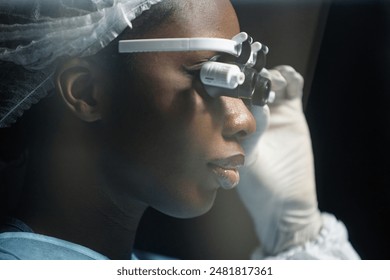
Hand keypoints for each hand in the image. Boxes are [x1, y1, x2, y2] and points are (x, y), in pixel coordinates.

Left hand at [237, 65, 320, 255]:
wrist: (285, 200)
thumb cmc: (257, 184)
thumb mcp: (244, 158)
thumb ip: (245, 134)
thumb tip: (248, 107)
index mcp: (233, 122)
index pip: (229, 94)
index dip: (229, 82)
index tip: (227, 71)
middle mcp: (250, 114)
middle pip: (249, 82)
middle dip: (250, 72)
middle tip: (249, 67)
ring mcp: (272, 111)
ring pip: (269, 81)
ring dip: (269, 74)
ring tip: (268, 81)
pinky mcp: (292, 113)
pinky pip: (292, 88)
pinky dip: (290, 78)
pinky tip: (285, 81)